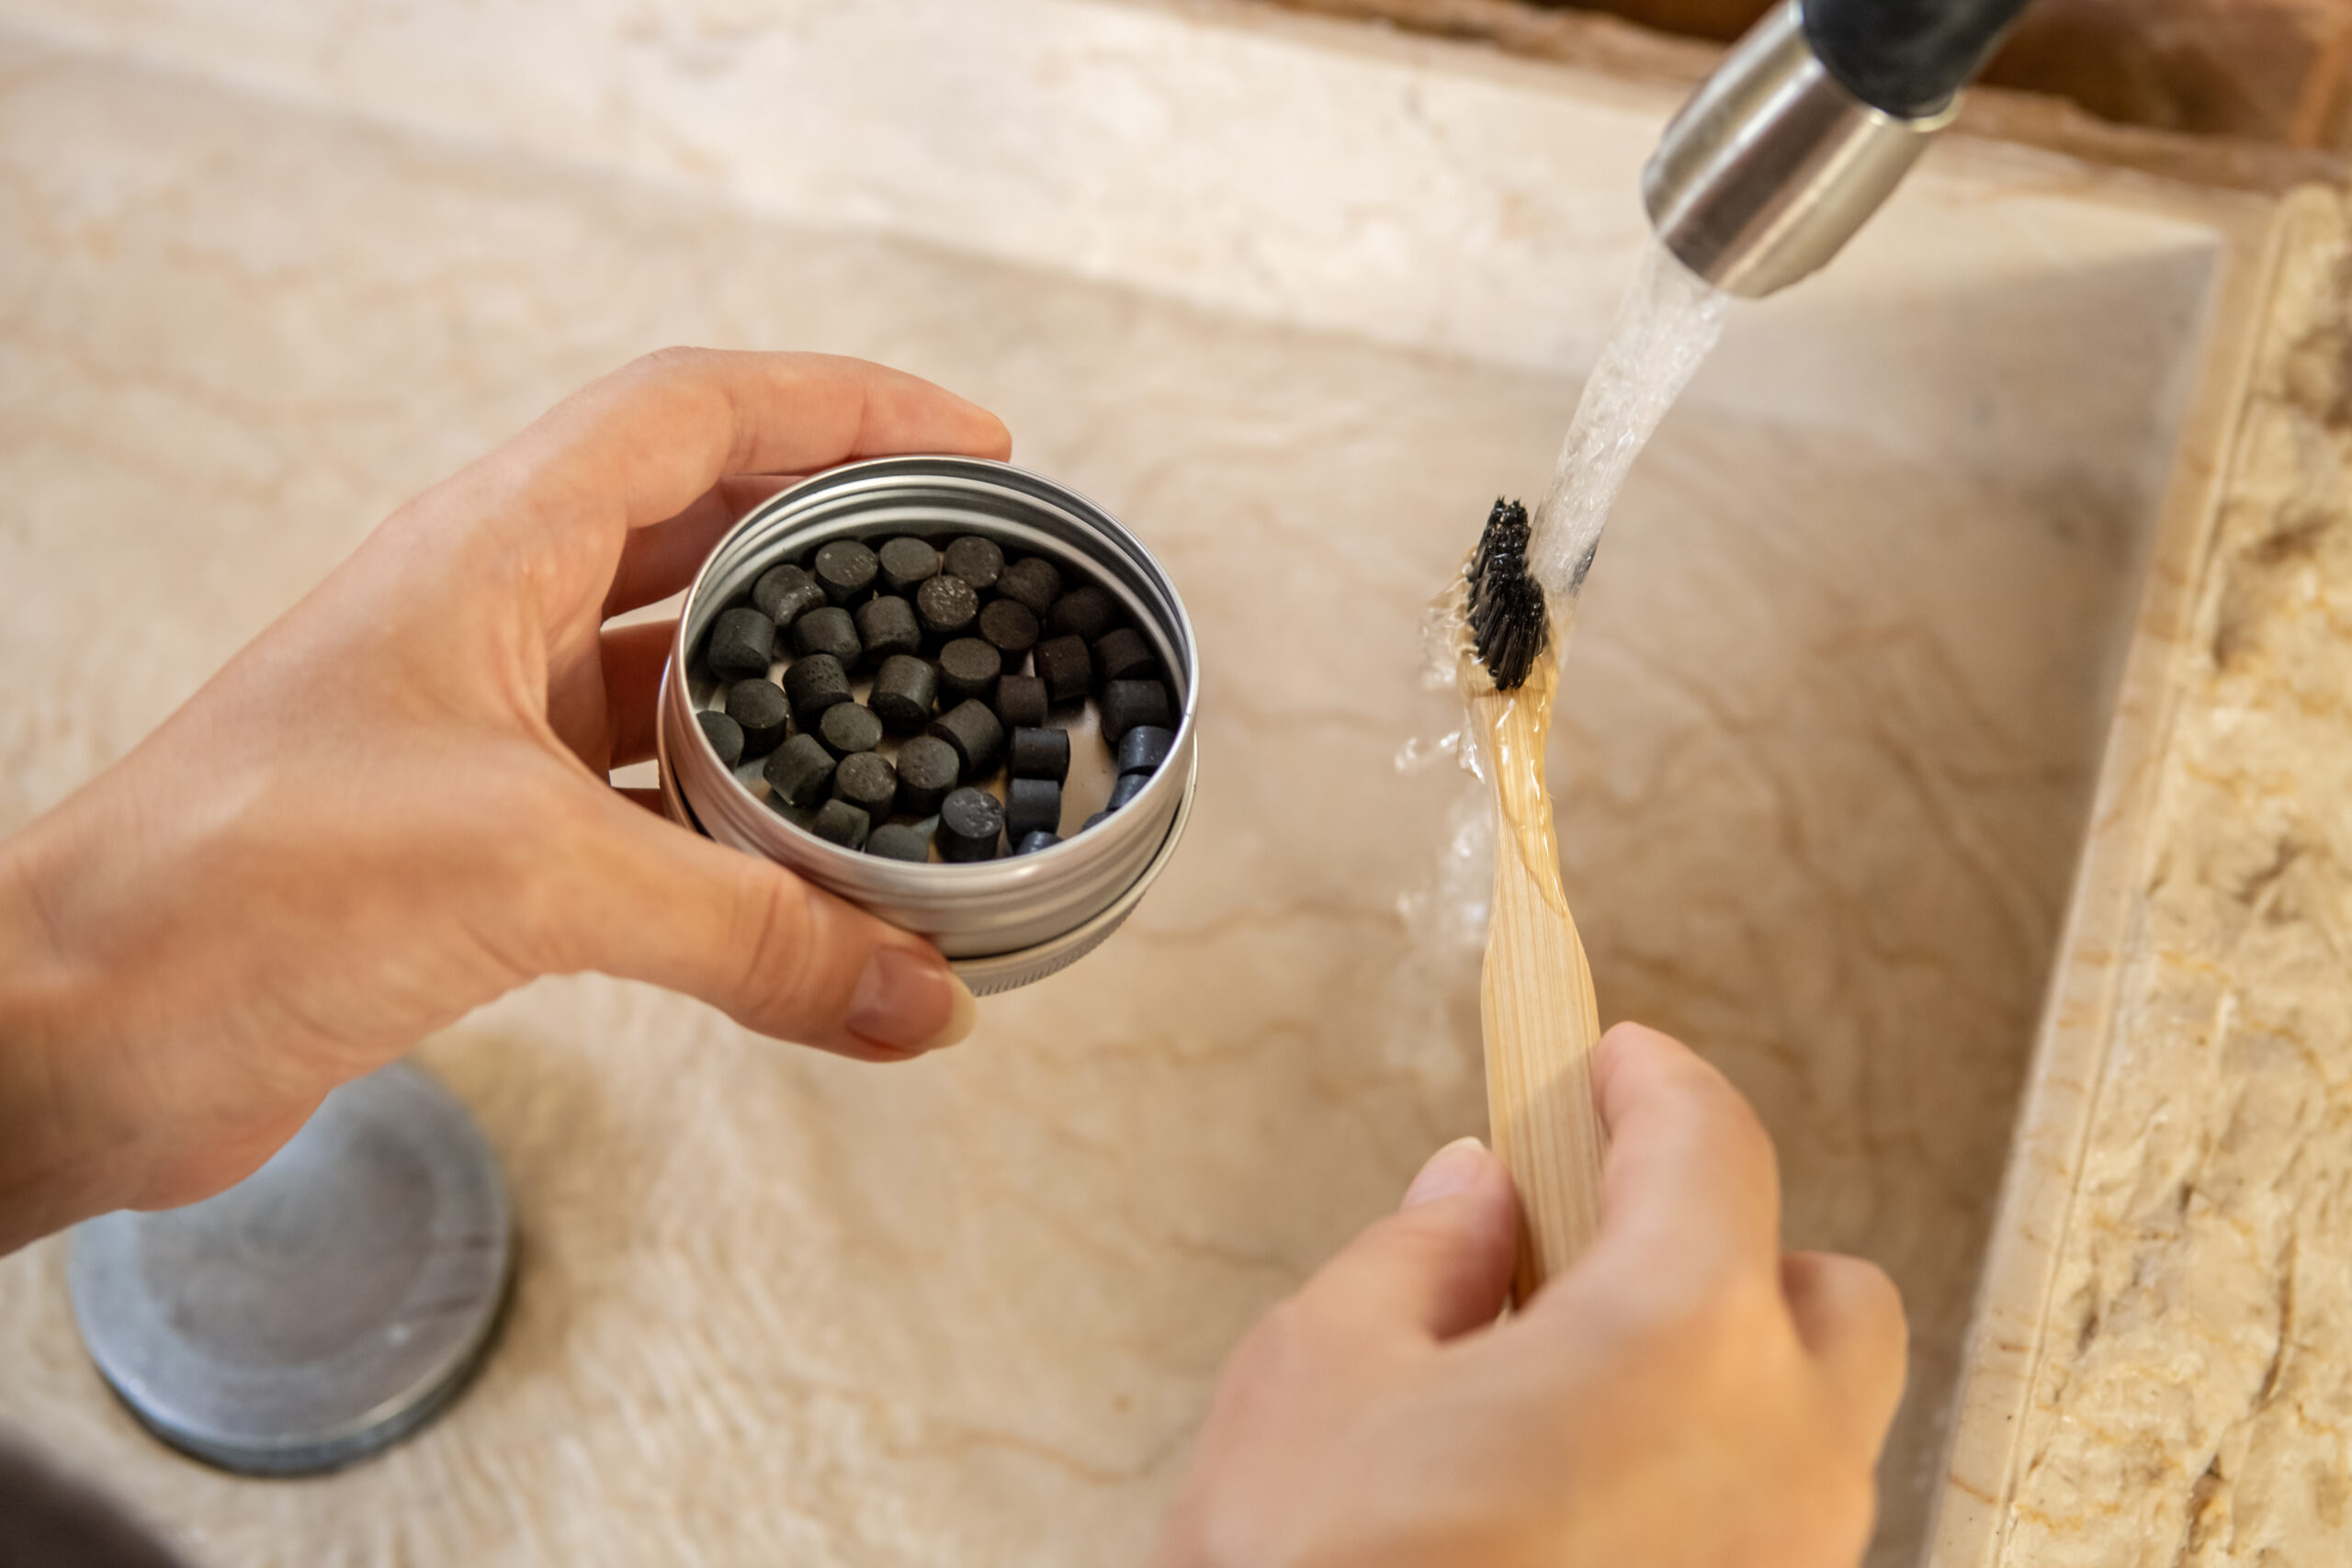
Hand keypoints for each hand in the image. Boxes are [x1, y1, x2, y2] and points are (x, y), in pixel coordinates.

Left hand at [0, 349, 1010, 1250]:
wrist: (70, 1029)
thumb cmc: (230, 886)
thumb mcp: (524, 877)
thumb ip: (743, 932)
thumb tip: (916, 995)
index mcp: (493, 547)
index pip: (697, 415)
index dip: (844, 407)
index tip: (967, 443)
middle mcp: (492, 616)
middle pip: (704, 531)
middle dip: (842, 546)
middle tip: (963, 581)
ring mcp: (484, 729)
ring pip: (679, 680)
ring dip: (795, 704)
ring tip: (915, 732)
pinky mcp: (478, 840)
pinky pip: (648, 808)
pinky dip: (738, 840)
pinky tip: (808, 887)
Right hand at [1151, 1023, 1906, 1567]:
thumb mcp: (1322, 1374)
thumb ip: (1417, 1258)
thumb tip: (1473, 1198)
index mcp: (1680, 1345)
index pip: (1713, 1148)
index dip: (1653, 1084)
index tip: (1611, 1064)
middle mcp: (1784, 1467)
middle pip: (1829, 1300)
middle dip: (1731, 1250)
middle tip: (1601, 1245)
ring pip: (1808, 1435)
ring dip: (1719, 1380)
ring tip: (1567, 1389)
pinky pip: (1766, 1535)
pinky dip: (1704, 1486)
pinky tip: (1576, 1499)